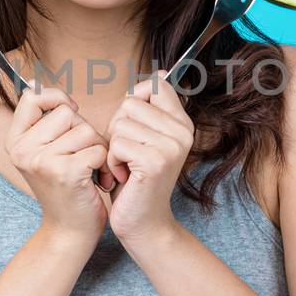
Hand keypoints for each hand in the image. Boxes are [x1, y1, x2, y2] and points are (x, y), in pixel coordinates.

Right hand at [5, 84, 110, 249]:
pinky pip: (98, 149)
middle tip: (83, 157)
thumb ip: (41, 120)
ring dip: (98, 149)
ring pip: (86, 130)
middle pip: (66, 113)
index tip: (70, 113)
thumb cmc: (64, 188)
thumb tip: (33, 81)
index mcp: (14, 141)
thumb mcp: (43, 152)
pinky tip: (99, 181)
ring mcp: (42, 161)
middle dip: (84, 131)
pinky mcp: (65, 172)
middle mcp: (22, 150)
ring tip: (91, 170)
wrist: (69, 232)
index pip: (32, 97)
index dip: (56, 98)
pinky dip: (105, 165)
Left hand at [104, 69, 193, 244]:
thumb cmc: (137, 179)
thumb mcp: (146, 139)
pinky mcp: (155, 161)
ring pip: (121, 124)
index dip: (134, 102)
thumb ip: (149, 109)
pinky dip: (112, 162)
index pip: (156, 86)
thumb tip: (162, 72)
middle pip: (131, 104)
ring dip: (114, 147)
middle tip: (128, 154)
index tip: (135, 129)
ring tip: (127, 166)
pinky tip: (125, 177)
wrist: (144, 223)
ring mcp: (171, 146)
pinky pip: (117, 144)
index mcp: (183, 123)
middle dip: (118, 128)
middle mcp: (183, 132)